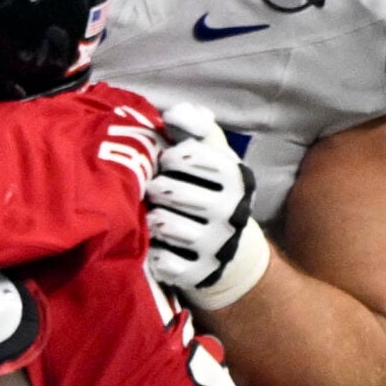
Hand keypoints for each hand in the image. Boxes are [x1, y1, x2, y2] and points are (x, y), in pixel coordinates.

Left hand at [144, 101, 271, 310]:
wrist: (235, 254)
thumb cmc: (214, 193)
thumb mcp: (215, 158)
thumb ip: (198, 130)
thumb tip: (178, 111)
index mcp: (235, 177)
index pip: (184, 155)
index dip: (167, 156)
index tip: (169, 162)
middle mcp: (231, 211)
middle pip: (167, 189)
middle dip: (154, 188)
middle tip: (155, 191)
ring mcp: (217, 246)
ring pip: (162, 223)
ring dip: (150, 219)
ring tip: (153, 216)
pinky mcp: (201, 274)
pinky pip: (162, 260)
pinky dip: (154, 253)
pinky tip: (157, 246)